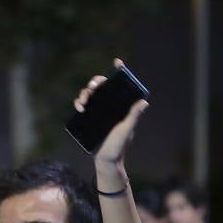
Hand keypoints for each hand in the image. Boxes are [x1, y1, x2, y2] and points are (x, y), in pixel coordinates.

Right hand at [74, 59, 148, 174]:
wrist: (105, 161)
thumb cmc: (118, 146)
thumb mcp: (126, 130)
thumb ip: (134, 116)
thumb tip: (144, 101)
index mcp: (120, 106)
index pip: (120, 86)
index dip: (119, 72)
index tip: (117, 62)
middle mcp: (109, 106)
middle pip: (101, 86)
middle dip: (95, 82)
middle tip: (93, 87)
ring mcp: (98, 111)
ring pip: (90, 93)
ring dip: (84, 92)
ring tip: (83, 101)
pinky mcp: (88, 118)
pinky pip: (82, 104)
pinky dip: (79, 102)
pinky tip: (79, 107)